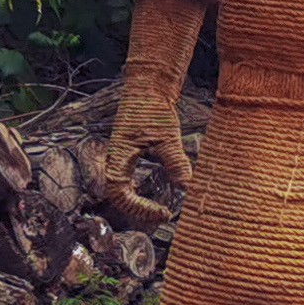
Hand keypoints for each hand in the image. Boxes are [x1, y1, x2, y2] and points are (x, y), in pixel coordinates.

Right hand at [99, 88, 190, 228]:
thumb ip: (176, 163)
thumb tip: (187, 187)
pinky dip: (143, 195)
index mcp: (118, 158)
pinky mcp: (131, 157)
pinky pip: (131, 184)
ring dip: (140, 206)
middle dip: (140, 212)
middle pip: (120, 198)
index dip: (140, 209)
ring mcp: (122, 160)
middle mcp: (116, 162)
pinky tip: (161, 198)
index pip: (121, 195)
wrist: (148, 88)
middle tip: (164, 217)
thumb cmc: (152, 108)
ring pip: (125, 193)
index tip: (164, 212)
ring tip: (162, 214)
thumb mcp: (167, 137)